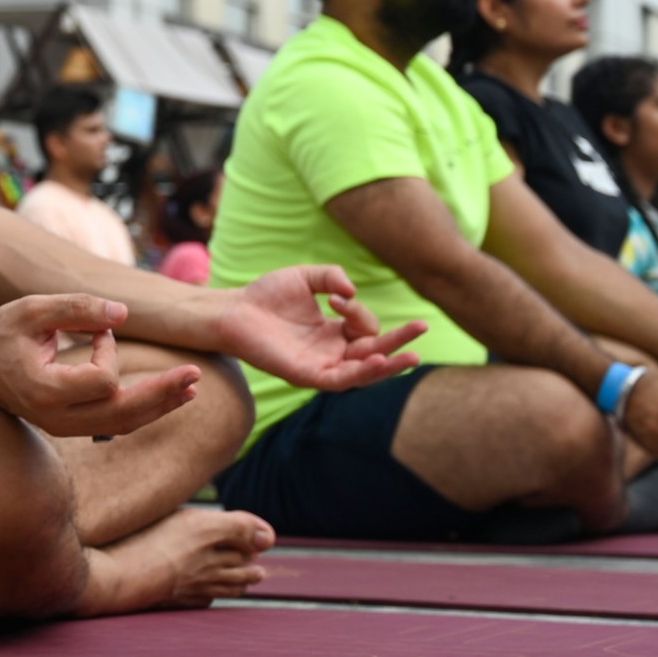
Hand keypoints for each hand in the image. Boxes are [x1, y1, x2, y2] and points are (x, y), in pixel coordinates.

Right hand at [0, 294, 201, 438]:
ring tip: (190, 390)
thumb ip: (78, 308)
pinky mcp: (66, 426)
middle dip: (162, 394)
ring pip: (121, 426)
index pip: (103, 380)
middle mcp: (55, 418)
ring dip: (158, 407)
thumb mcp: (33, 309)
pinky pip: (111, 426)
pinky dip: (140, 412)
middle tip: (196, 374)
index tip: (96, 328)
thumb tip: (125, 313)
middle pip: (123, 414)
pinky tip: (164, 399)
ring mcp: (60, 427)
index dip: (108, 348)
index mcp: (45, 391)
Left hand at [209, 267, 429, 390]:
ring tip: (412, 355)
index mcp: (335, 332)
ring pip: (363, 371)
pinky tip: (376, 361)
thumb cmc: (267, 295)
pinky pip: (340, 380)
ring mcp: (321, 366)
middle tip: (423, 328)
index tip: (338, 297)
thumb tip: (352, 292)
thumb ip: (331, 277)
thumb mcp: (306, 277)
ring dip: (387, 364)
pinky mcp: (307, 376)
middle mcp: (332, 352)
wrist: (234, 310)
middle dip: (399, 342)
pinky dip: (360, 372)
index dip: (359, 312)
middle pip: (374, 352)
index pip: (364, 327)